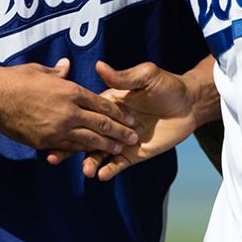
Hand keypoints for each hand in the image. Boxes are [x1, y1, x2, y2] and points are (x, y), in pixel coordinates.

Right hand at [0, 59, 138, 156]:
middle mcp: (69, 111)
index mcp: (71, 91)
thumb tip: (66, 66)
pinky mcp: (45, 141)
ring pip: (88, 140)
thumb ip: (56, 73)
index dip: (117, 112)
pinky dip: (81, 152)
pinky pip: (68, 148)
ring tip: (119, 151)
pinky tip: (91, 155)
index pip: (101, 103)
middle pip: (101, 124)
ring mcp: (58, 128)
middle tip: (133, 139)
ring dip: (105, 146)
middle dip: (119, 132)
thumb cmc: (16, 79)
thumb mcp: (40, 70)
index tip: (129, 118)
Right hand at [57, 61, 199, 179]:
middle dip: (69, 148)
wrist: (189, 104)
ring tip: (85, 170)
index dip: (68, 121)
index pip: (85, 114)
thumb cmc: (167, 85)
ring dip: (90, 162)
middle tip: (54, 158)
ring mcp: (121, 141)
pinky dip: (109, 170)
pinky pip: (118, 164)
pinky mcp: (134, 154)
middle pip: (86, 137)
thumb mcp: (146, 76)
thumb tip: (100, 66)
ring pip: (99, 153)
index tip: (52, 128)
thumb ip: (123, 77)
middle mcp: (111, 124)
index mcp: (109, 104)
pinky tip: (101, 175)